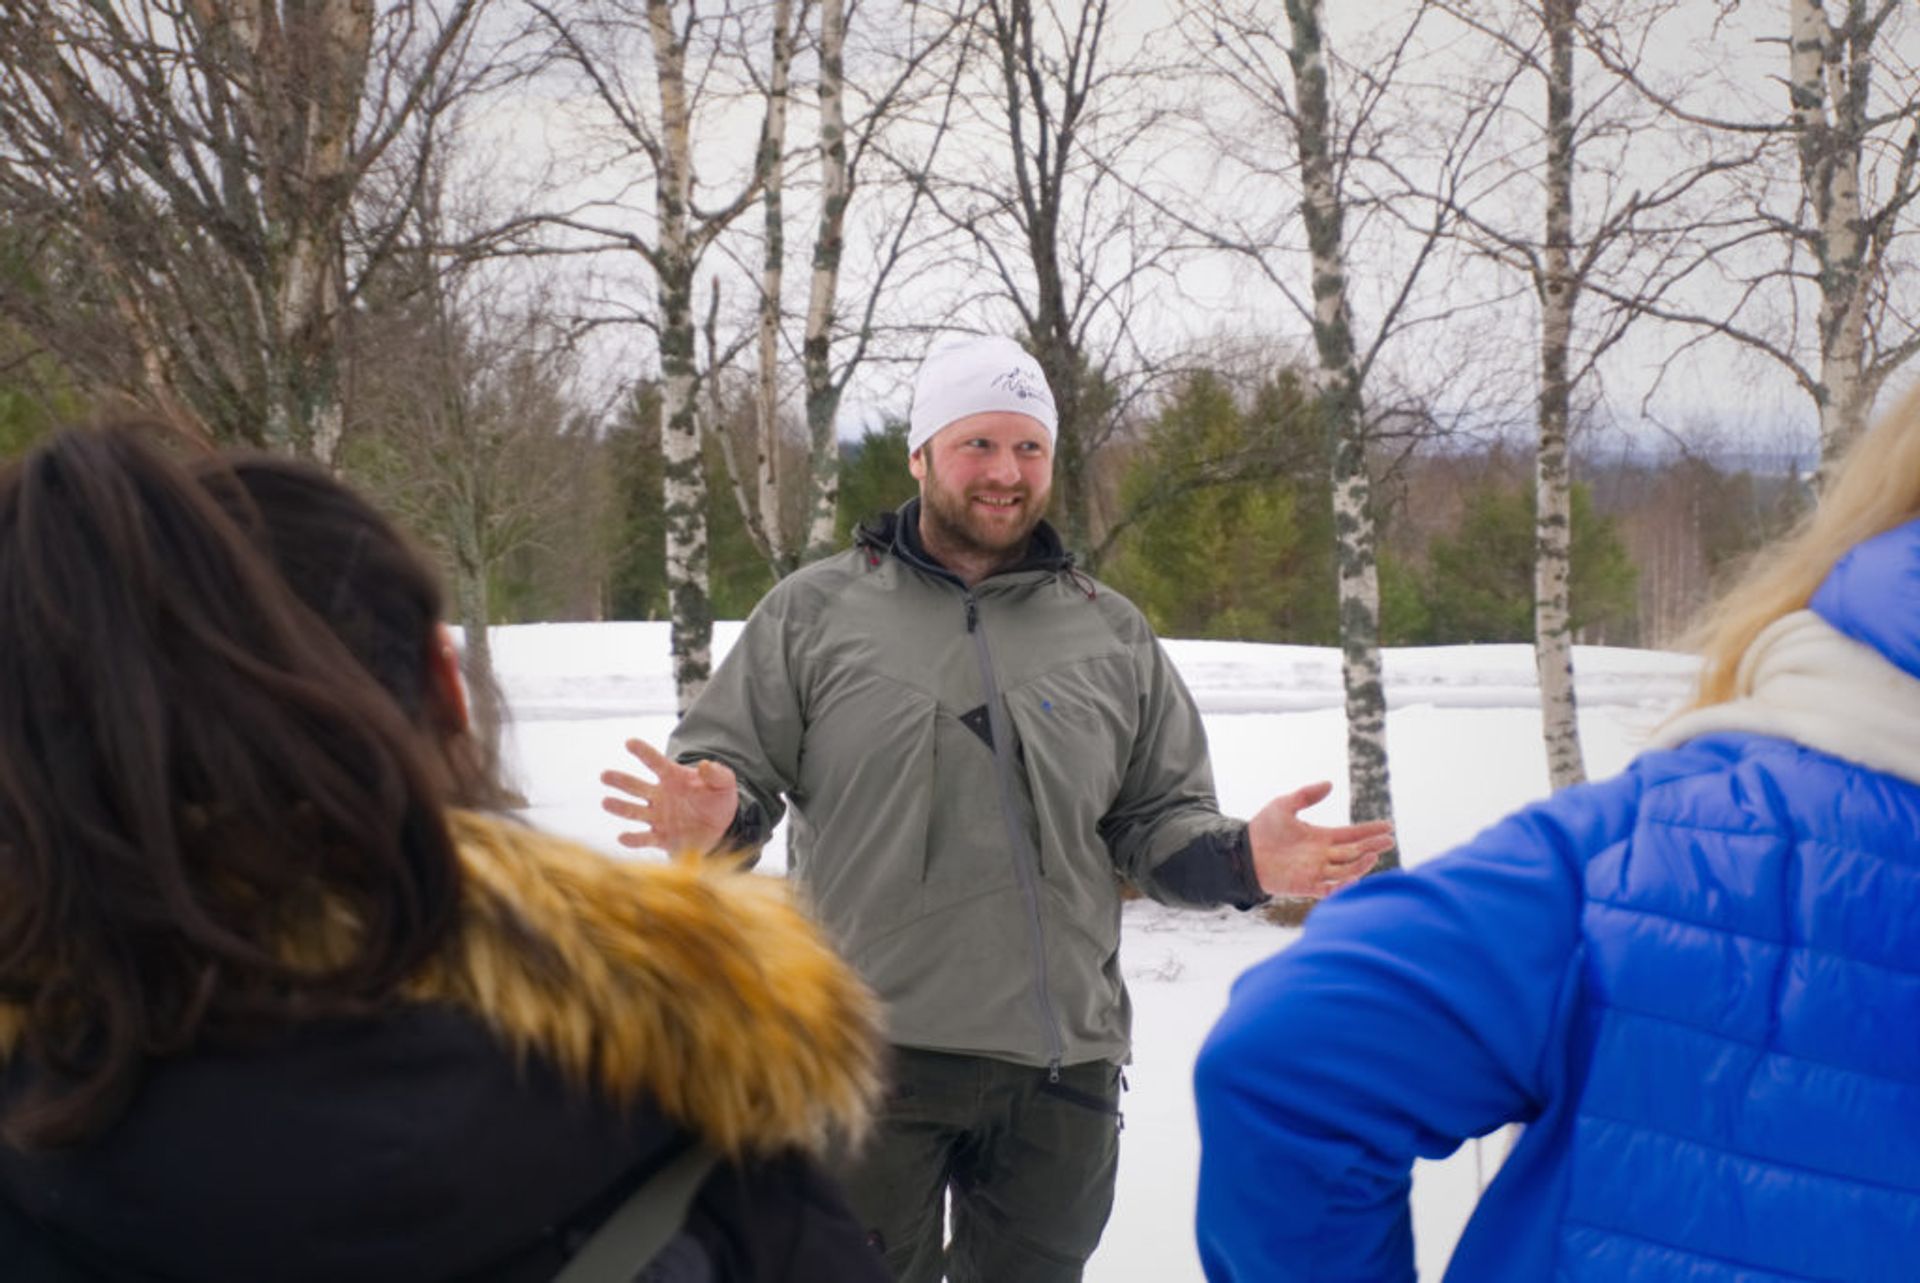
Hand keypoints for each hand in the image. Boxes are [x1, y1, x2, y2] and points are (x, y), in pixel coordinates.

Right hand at [600, 738, 739, 857]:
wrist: (722, 828)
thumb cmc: (718, 799)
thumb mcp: (725, 783)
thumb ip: (717, 773)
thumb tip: (706, 764)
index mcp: (672, 777)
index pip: (655, 762)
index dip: (643, 752)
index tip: (630, 742)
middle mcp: (659, 796)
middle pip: (636, 786)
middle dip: (621, 781)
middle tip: (605, 775)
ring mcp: (658, 817)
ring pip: (634, 811)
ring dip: (620, 807)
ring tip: (606, 802)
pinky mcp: (661, 838)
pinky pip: (645, 838)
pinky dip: (633, 839)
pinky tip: (622, 837)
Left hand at [1247, 781, 1393, 899]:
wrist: (1242, 851)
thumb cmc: (1262, 829)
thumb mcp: (1284, 805)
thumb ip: (1306, 795)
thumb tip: (1330, 784)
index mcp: (1320, 837)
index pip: (1351, 834)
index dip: (1369, 830)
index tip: (1388, 826)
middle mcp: (1322, 856)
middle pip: (1353, 851)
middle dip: (1372, 846)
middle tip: (1390, 840)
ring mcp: (1315, 872)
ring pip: (1345, 870)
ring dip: (1361, 864)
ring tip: (1374, 855)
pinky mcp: (1305, 886)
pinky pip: (1327, 889)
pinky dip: (1341, 886)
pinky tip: (1354, 878)